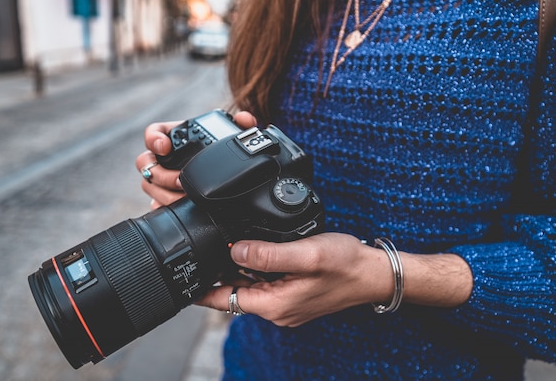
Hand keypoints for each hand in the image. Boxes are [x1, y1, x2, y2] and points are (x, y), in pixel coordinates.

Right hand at [135, 111, 256, 208]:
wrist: (221, 176)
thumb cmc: (220, 152)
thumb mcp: (229, 138)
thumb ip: (240, 126)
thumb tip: (246, 119)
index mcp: (175, 137)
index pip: (153, 133)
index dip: (154, 139)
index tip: (164, 147)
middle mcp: (163, 158)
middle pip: (145, 163)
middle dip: (162, 173)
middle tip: (180, 180)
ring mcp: (161, 178)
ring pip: (149, 184)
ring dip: (164, 192)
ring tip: (184, 197)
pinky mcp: (165, 197)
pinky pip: (155, 204)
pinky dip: (164, 206)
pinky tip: (178, 209)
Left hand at [196, 233, 473, 326]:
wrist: (374, 273)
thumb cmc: (346, 264)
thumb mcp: (306, 254)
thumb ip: (269, 253)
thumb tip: (235, 249)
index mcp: (274, 304)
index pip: (223, 299)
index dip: (200, 288)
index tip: (181, 273)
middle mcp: (276, 309)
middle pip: (232, 292)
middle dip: (214, 273)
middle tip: (198, 247)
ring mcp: (284, 303)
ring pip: (247, 286)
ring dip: (233, 269)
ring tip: (217, 245)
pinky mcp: (292, 294)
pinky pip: (263, 283)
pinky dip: (252, 269)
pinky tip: (248, 251)